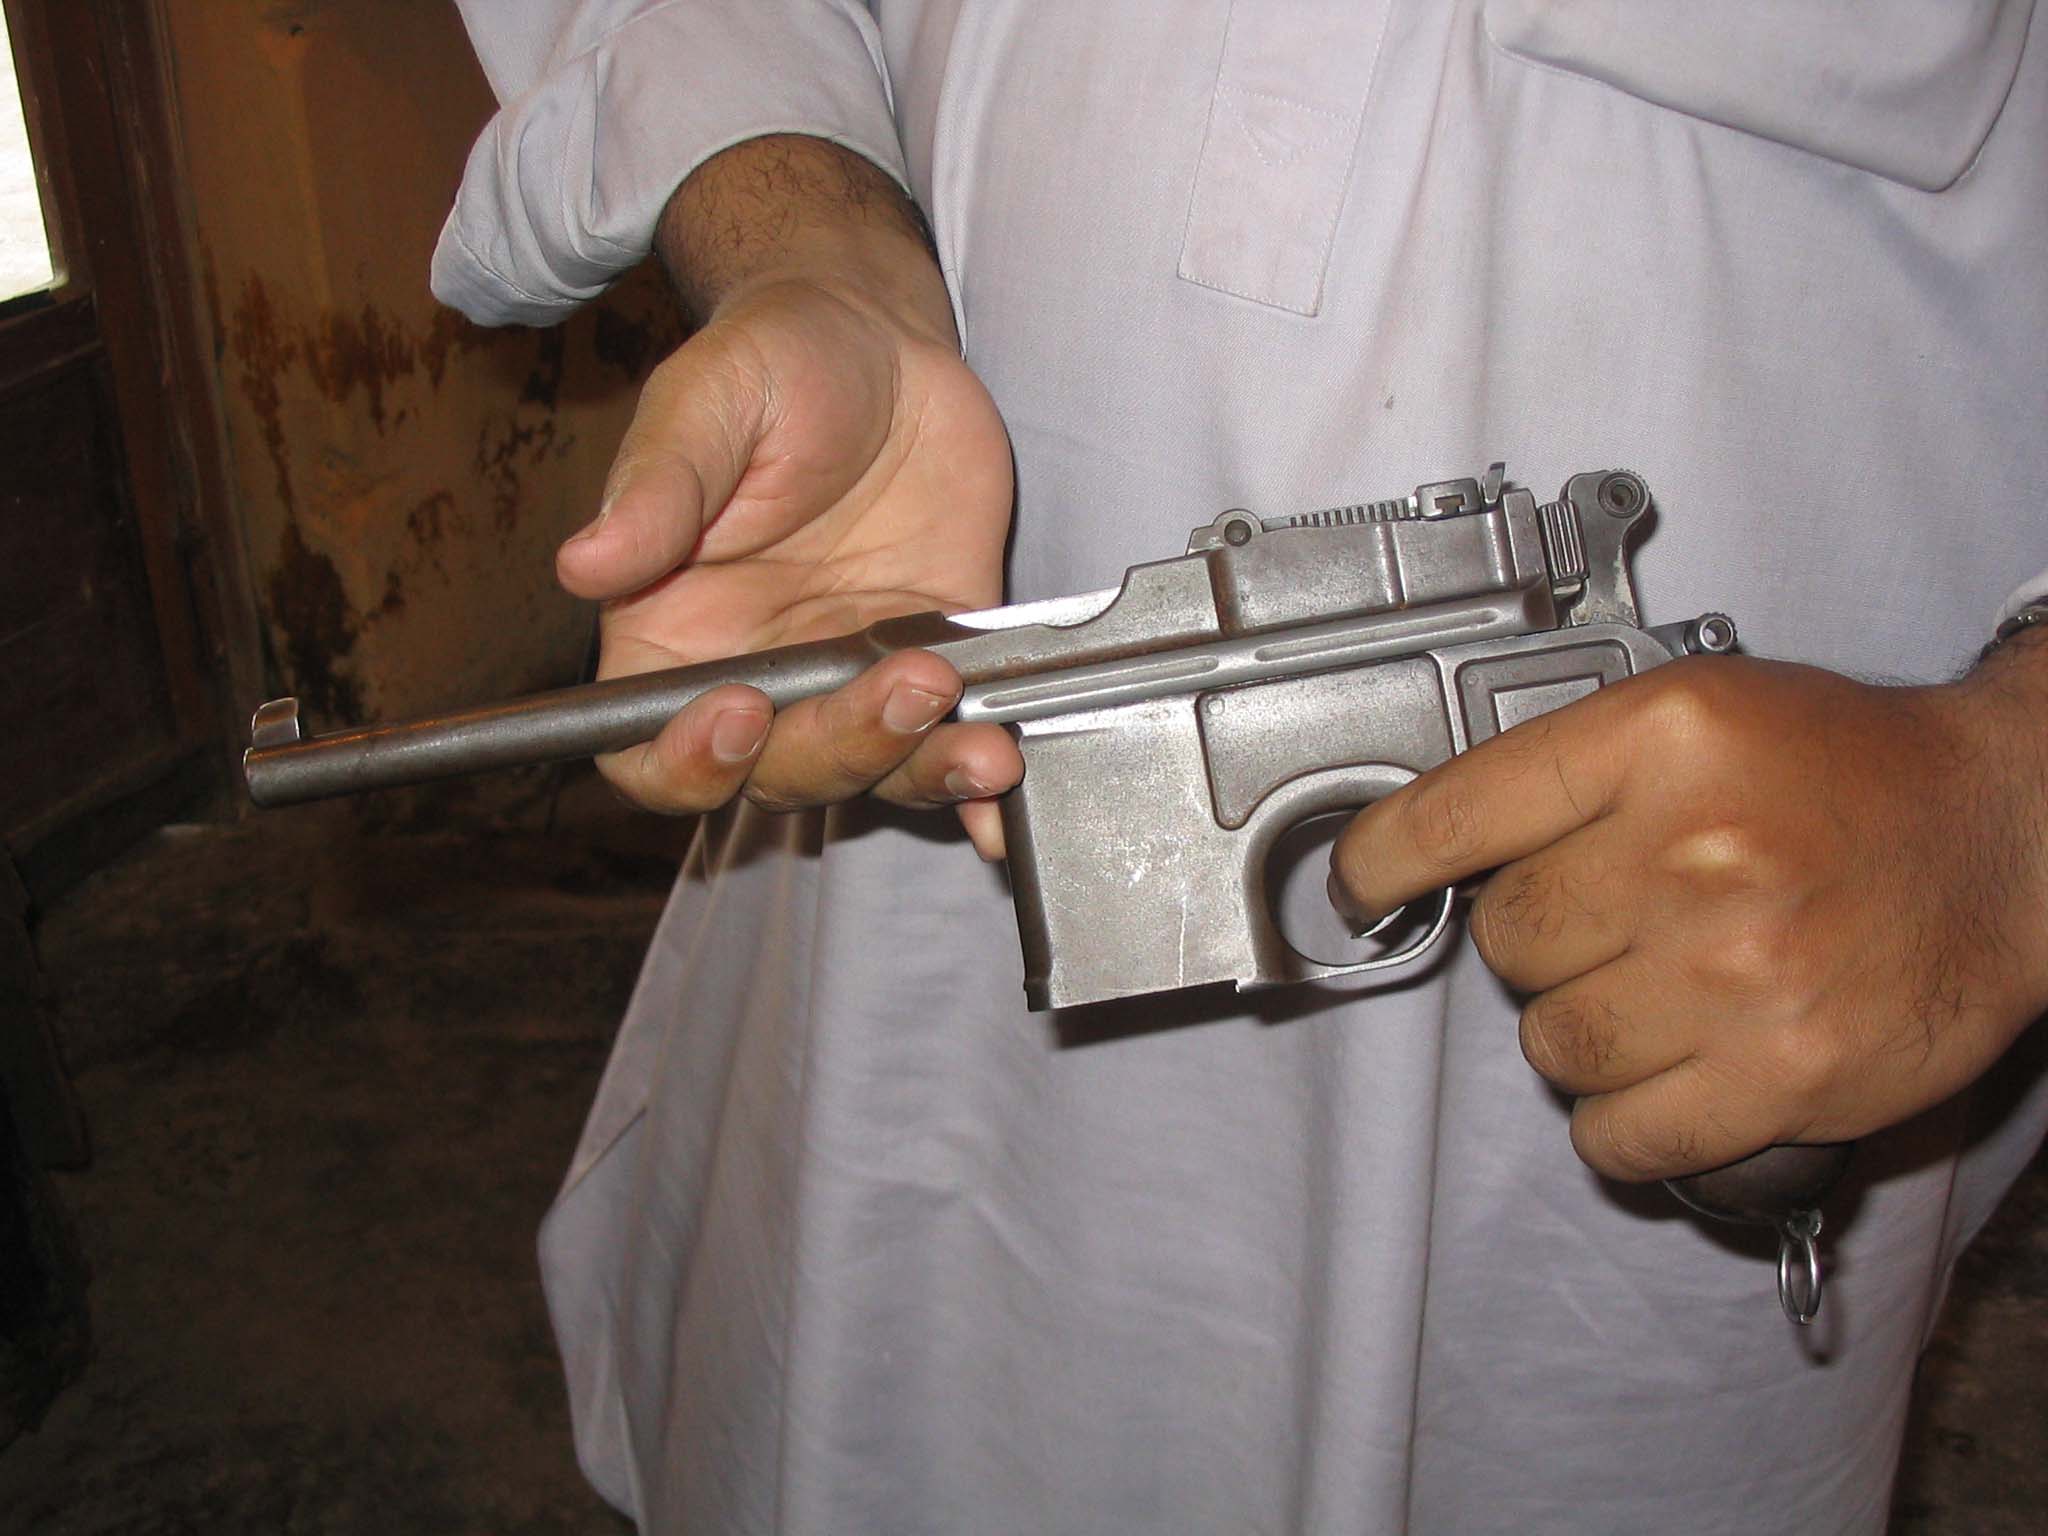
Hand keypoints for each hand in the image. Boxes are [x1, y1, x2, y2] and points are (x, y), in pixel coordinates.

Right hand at [560, 136, 1021, 854]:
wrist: (880, 339)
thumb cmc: (770, 365)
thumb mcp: (703, 402)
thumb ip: (655, 488)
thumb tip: (584, 563)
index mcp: (675, 633)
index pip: (651, 749)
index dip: (686, 761)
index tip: (737, 711)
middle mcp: (762, 672)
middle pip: (782, 772)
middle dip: (845, 748)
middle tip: (908, 684)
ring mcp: (855, 675)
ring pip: (879, 769)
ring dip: (928, 769)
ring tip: (983, 745)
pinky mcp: (942, 656)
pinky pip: (957, 733)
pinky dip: (984, 777)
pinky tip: (1006, 778)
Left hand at [1329, 645, 2047, 1180]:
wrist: (2007, 837)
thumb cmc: (1849, 773)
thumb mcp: (1699, 713)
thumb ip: (1568, 769)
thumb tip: (1436, 847)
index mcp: (1663, 739)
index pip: (1455, 813)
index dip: (1382, 860)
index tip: (1363, 882)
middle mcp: (1697, 848)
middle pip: (1507, 941)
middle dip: (1540, 943)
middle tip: (1614, 925)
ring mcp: (1740, 969)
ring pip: (1551, 1045)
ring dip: (1581, 1033)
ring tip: (1656, 995)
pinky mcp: (1785, 1074)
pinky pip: (1620, 1135)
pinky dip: (1621, 1124)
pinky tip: (1663, 1079)